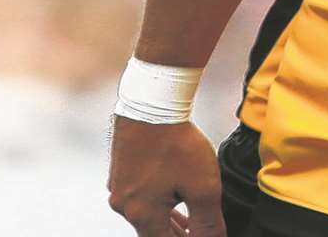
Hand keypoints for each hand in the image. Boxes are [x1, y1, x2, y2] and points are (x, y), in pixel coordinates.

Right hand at [108, 117, 226, 235]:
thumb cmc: (177, 144)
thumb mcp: (202, 187)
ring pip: (145, 216)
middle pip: (152, 233)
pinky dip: (157, 205)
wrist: (153, 104)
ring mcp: (119, 187)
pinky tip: (172, 198)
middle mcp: (124, 205)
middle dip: (177, 236)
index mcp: (142, 214)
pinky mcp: (120, 172)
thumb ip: (208, 222)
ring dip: (167, 223)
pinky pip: (139, 198)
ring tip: (188, 224)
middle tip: (198, 234)